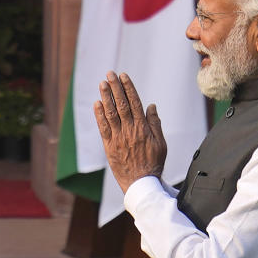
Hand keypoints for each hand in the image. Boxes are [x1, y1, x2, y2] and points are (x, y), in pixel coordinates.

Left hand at [92, 71, 166, 192]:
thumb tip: (151, 106)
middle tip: (110, 74)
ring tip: (102, 84)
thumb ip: (155, 124)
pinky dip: (99, 115)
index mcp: (143, 128)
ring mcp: (118, 138)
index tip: (124, 76)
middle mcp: (130, 130)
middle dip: (115, 87)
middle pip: (121, 104)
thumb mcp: (161, 143)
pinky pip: (103, 128)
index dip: (128, 88)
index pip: (135, 103)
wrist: (141, 183)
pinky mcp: (109, 146)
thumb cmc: (153, 163)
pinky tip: (97, 104)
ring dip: (106, 97)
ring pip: (111, 113)